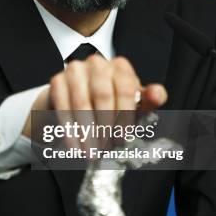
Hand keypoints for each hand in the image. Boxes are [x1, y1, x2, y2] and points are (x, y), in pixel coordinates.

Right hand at [22, 55, 166, 141]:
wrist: (77, 98)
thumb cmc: (110, 102)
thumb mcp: (132, 103)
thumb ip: (147, 100)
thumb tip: (158, 94)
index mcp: (120, 66)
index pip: (125, 88)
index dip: (125, 116)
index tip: (123, 139)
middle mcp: (97, 63)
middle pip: (102, 95)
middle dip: (105, 126)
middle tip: (105, 148)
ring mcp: (75, 69)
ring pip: (81, 103)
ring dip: (87, 132)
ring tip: (91, 153)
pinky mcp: (57, 80)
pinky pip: (63, 107)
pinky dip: (70, 130)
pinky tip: (75, 146)